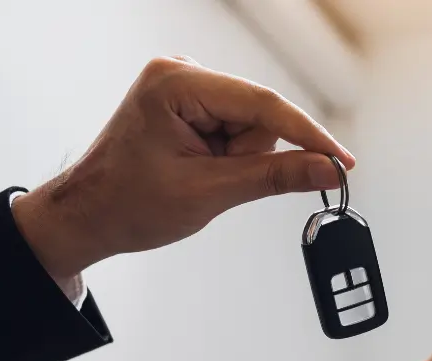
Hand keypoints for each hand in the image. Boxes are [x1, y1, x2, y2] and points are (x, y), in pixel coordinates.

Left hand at [11, 55, 355, 281]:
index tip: (343, 162)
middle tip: (214, 183)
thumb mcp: (211, 193)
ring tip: (198, 177)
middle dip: (250, 157)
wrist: (88, 216)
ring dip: (237, 160)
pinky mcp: (190, 103)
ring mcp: (185, 86)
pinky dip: (230, 156)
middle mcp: (180, 73)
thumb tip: (328, 169)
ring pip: (251, 126)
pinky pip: (237, 130)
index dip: (309, 135)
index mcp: (177, 84)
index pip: (263, 105)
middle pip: (258, 116)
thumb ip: (276, 177)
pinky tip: (200, 169)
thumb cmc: (129, 204)